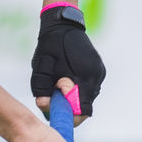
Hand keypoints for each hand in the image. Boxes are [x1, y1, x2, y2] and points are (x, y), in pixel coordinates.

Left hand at [31, 4, 105, 120]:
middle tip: (56, 93)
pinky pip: (90, 88)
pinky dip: (79, 88)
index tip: (58, 113)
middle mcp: (96, 76)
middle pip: (86, 106)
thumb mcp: (41, 67)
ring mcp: (100, 73)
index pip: (83, 110)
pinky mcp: (99, 71)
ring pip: (88, 97)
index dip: (70, 117)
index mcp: (84, 76)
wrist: (63, 25)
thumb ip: (42, 89)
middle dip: (70, 105)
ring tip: (61, 82)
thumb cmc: (50, 46)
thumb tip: (45, 106)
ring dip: (75, 96)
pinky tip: (69, 77)